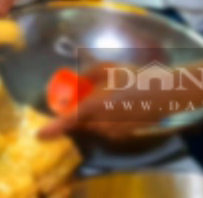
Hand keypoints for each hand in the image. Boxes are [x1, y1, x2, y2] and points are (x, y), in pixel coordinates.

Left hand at [38, 63, 165, 140]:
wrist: (163, 94)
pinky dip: (103, 119)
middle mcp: (102, 123)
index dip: (53, 129)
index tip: (39, 135)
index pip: (69, 121)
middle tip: (82, 95)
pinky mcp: (122, 135)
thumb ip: (87, 74)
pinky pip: (104, 129)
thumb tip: (74, 80)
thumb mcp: (108, 67)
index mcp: (96, 106)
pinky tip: (117, 105)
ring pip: (92, 126)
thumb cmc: (134, 77)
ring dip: (90, 115)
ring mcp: (113, 132)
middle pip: (79, 123)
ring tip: (107, 96)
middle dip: (76, 112)